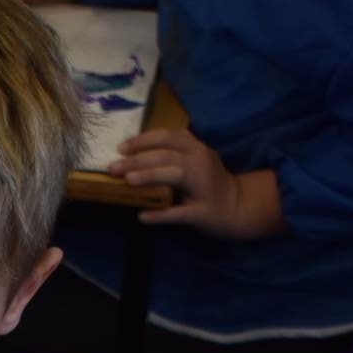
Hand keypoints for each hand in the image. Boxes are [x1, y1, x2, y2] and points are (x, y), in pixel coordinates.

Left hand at [107, 132, 283, 237]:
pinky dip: (161, 215)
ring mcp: (203, 187)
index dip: (144, 140)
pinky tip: (143, 216)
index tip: (121, 148)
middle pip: (167, 155)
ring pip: (175, 175)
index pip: (169, 136)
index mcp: (196, 149)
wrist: (238, 208)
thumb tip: (131, 158)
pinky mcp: (203, 212)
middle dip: (138, 160)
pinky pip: (180, 212)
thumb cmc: (208, 184)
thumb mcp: (193, 163)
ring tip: (128, 180)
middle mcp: (201, 162)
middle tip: (113, 168)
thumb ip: (170, 157)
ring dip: (150, 176)